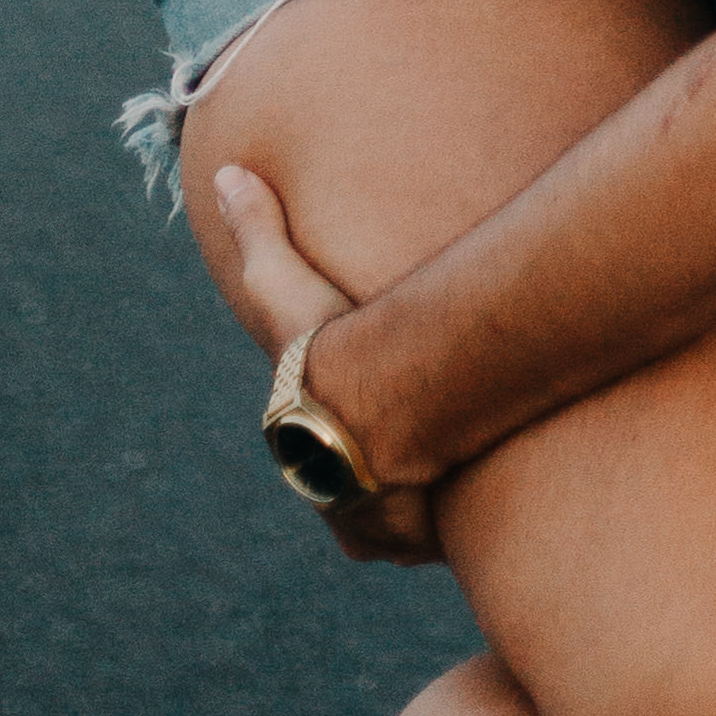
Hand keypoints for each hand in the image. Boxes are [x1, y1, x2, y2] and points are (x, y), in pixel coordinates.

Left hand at [212, 164, 451, 565]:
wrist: (389, 406)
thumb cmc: (332, 349)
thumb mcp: (287, 285)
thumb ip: (261, 232)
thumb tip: (228, 173)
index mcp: (303, 456)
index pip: (319, 454)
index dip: (343, 430)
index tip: (369, 408)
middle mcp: (340, 509)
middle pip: (362, 499)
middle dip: (385, 477)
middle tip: (421, 442)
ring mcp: (389, 533)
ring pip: (409, 524)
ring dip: (428, 501)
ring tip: (461, 466)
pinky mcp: (435, 542)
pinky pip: (450, 537)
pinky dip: (463, 519)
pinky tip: (487, 489)